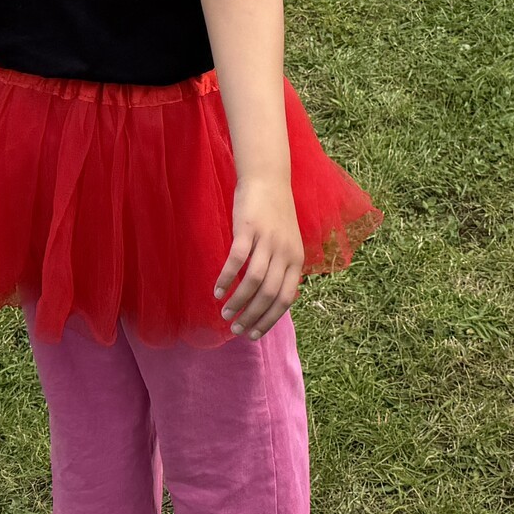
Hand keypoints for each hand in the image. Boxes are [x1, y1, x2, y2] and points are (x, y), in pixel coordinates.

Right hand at [213, 177, 304, 339]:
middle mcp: (284, 252)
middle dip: (252, 317)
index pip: (285, 299)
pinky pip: (236, 261)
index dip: (269, 320)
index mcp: (296, 259)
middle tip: (236, 328)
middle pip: (268, 295)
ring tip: (225, 313)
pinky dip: (225, 279)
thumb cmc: (274, 215)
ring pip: (253, 282)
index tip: (254, 334)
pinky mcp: (248, 229)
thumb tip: (269, 301)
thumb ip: (281, 269)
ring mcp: (267, 240)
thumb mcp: (286, 244)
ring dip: (238, 302)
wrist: (268, 179)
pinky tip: (217, 291)